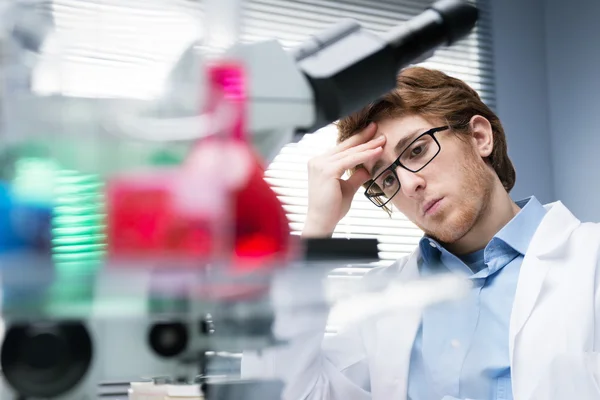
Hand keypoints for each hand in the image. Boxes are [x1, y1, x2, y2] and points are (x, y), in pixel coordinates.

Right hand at [302, 122, 384, 237]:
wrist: (322, 221)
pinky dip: (365, 155)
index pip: (342, 148)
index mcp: (320, 163)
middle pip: (345, 146)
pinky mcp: (327, 170)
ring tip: (382, 141)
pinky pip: (350, 160)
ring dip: (367, 146)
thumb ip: (356, 176)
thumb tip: (367, 169)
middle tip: (378, 129)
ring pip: (349, 152)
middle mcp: (318, 161)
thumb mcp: (347, 188)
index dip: (357, 140)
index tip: (371, 133)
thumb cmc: (332, 207)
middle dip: (364, 138)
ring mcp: (321, 165)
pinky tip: (377, 152)